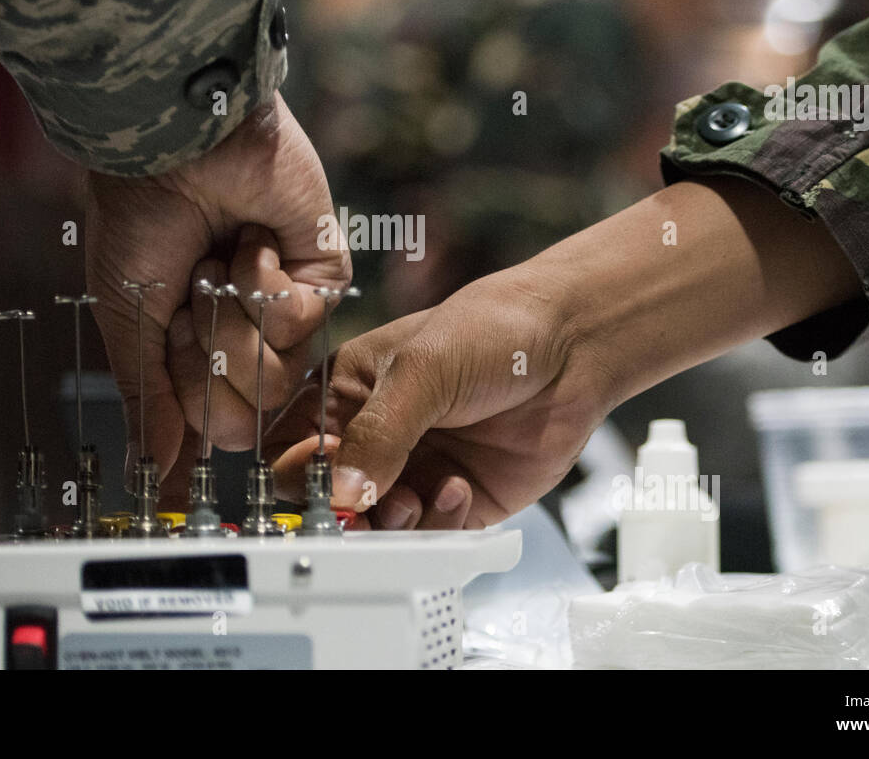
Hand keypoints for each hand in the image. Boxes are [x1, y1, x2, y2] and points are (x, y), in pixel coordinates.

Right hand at [85, 92, 351, 498]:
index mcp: (201, 350)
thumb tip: (154, 470)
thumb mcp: (128, 316)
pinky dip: (261, 277)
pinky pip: (301, 321)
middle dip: (206, 361)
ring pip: (277, 375)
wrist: (172, 146)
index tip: (168, 348)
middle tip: (189, 300)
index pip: (215, 428)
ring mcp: (290, 311)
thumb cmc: (139, 217)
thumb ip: (148, 397)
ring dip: (231, 319)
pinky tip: (252, 238)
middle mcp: (249, 338)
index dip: (188, 403)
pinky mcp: (325, 278)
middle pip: (248, 414)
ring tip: (217, 265)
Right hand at [264, 266, 608, 529]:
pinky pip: (429, 538)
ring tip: (424, 494)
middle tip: (375, 505)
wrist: (573, 347)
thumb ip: (378, 434)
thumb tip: (343, 492)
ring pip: (378, 529)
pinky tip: (459, 488)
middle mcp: (374, 438)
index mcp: (345, 393)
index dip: (304, 473)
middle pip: (332, 501)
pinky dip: (440, 525)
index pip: (294, 449)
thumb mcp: (422, 371)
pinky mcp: (455, 500)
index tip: (329, 482)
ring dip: (397, 523)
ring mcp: (413, 471)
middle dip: (350, 512)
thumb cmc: (494, 330)